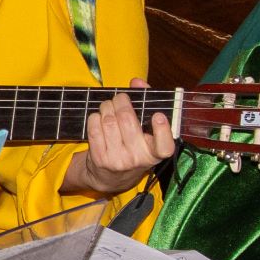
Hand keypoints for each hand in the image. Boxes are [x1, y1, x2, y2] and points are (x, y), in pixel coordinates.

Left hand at [61, 92, 178, 198]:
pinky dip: (95, 117)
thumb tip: (137, 81)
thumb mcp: (146, 131)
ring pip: (109, 120)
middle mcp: (138, 159)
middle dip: (121, 102)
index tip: (158, 116)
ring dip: (107, 107)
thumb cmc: (132, 146)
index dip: (163, 131)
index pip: (164, 147)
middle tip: (120, 98)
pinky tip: (99, 117)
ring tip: (109, 106)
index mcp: (155, 154)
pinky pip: (95, 127)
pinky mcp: (99, 158)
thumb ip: (146, 103)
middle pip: (127, 119)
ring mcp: (118, 160)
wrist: (111, 178)